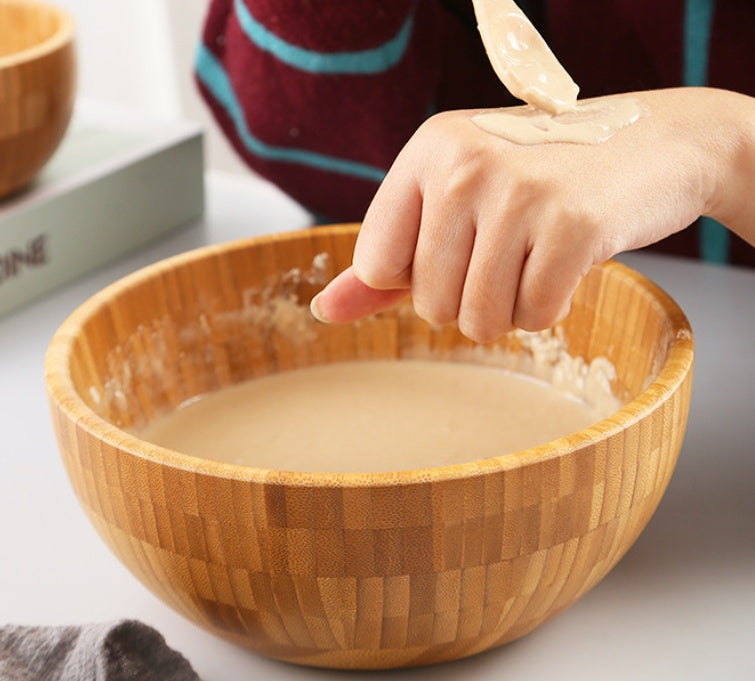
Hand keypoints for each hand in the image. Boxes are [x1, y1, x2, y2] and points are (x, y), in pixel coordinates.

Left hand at [312, 88, 754, 341]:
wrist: (649, 146)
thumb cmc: (539, 180)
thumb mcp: (456, 204)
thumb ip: (385, 263)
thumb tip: (323, 311)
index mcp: (427, 151)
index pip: (377, 266)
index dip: (416, 280)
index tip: (457, 250)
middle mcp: (465, 164)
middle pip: (429, 305)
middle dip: (469, 300)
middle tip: (509, 252)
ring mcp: (519, 192)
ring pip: (479, 320)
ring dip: (509, 309)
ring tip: (536, 258)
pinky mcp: (572, 226)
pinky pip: (534, 318)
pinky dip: (549, 308)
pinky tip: (566, 265)